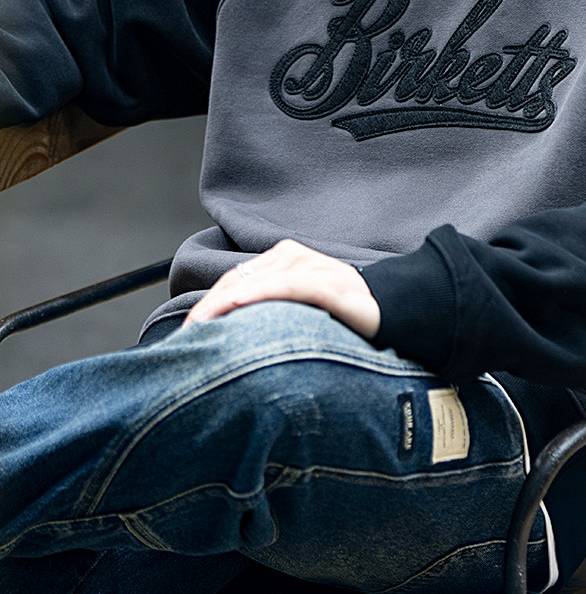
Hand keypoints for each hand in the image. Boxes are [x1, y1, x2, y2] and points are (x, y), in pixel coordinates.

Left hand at [183, 239, 380, 338]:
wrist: (390, 311)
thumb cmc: (341, 315)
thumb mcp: (298, 310)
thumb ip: (269, 311)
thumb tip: (228, 335)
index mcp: (284, 260)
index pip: (234, 279)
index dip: (208, 303)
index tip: (188, 331)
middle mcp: (295, 257)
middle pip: (240, 279)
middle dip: (210, 306)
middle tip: (188, 335)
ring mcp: (314, 268)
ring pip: (259, 281)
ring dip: (226, 302)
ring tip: (204, 323)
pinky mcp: (331, 285)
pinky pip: (291, 286)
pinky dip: (262, 292)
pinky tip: (239, 302)